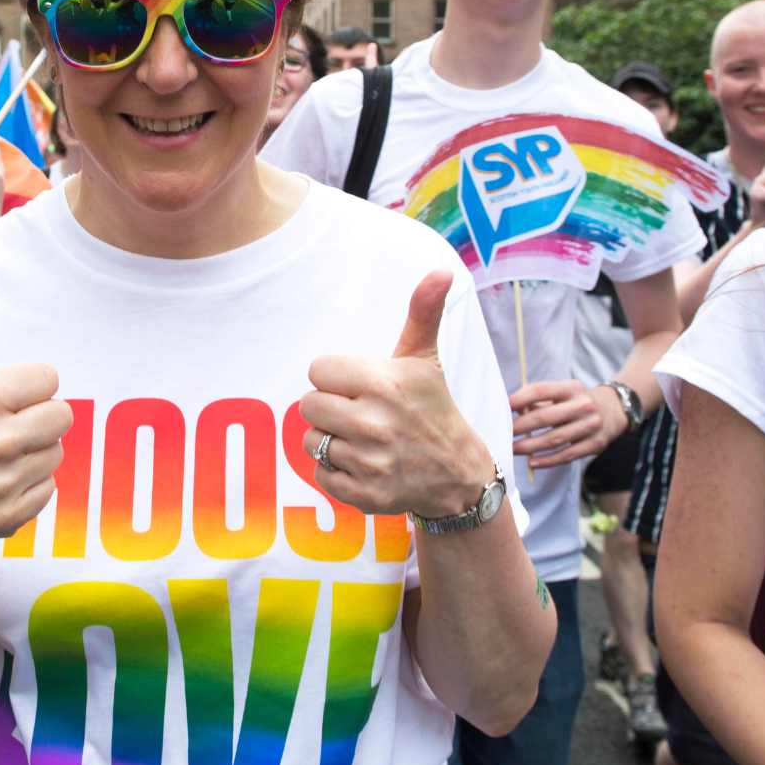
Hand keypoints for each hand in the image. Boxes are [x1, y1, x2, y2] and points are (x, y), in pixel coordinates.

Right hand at [0, 272, 71, 539]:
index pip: (49, 380)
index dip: (28, 386)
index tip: (1, 397)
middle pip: (62, 416)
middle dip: (38, 417)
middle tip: (6, 425)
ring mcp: (0, 483)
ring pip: (57, 453)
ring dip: (35, 452)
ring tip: (0, 454)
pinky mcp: (8, 516)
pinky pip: (50, 489)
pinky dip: (30, 485)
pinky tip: (0, 480)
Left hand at [299, 271, 487, 518]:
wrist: (456, 472)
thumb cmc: (431, 407)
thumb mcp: (425, 359)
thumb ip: (422, 312)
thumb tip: (441, 270)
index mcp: (383, 383)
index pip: (317, 371)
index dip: (334, 377)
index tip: (358, 385)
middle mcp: (374, 423)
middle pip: (308, 406)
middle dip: (328, 407)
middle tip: (357, 412)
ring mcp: (368, 462)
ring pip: (310, 440)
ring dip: (330, 438)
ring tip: (361, 438)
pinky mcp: (363, 494)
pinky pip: (319, 473)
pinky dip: (335, 470)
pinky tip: (361, 462)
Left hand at [510, 381, 623, 468]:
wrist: (613, 410)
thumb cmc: (577, 401)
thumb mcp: (563, 393)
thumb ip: (540, 400)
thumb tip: (513, 411)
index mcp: (571, 388)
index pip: (541, 390)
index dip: (520, 399)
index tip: (504, 408)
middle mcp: (583, 405)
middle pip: (545, 417)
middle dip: (521, 427)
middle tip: (504, 434)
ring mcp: (590, 426)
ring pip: (554, 439)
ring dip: (530, 446)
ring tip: (513, 449)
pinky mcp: (594, 445)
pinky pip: (567, 455)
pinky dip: (547, 460)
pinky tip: (532, 462)